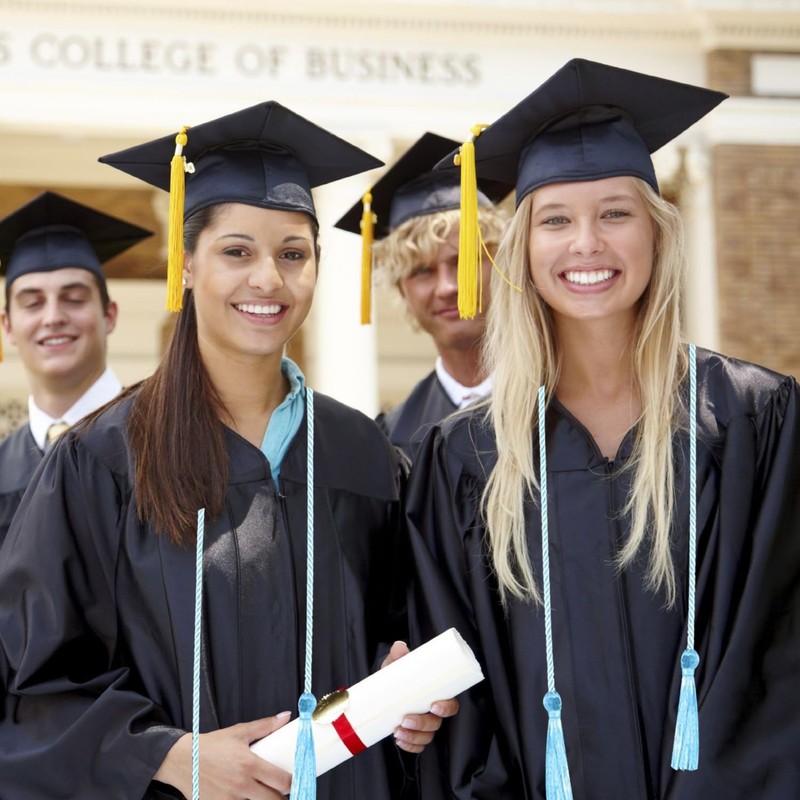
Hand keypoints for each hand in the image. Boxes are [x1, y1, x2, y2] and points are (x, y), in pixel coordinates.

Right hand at [154, 713, 292, 798]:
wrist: (181, 760)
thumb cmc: (211, 745)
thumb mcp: (239, 732)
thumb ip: (264, 726)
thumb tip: (286, 717)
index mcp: (249, 765)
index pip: (282, 781)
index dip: (294, 784)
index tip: (297, 781)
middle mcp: (241, 786)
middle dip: (282, 798)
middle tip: (283, 791)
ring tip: (266, 794)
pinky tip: (248, 799)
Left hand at [381, 641, 460, 753]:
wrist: (382, 691)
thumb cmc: (396, 677)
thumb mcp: (396, 666)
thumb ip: (398, 656)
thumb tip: (400, 646)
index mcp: (435, 694)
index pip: (451, 704)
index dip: (446, 707)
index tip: (434, 706)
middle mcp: (433, 712)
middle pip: (436, 723)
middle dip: (422, 723)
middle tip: (406, 719)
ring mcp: (424, 725)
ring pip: (427, 736)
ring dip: (414, 736)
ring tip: (398, 731)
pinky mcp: (414, 735)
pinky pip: (417, 746)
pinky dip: (410, 746)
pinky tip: (399, 741)